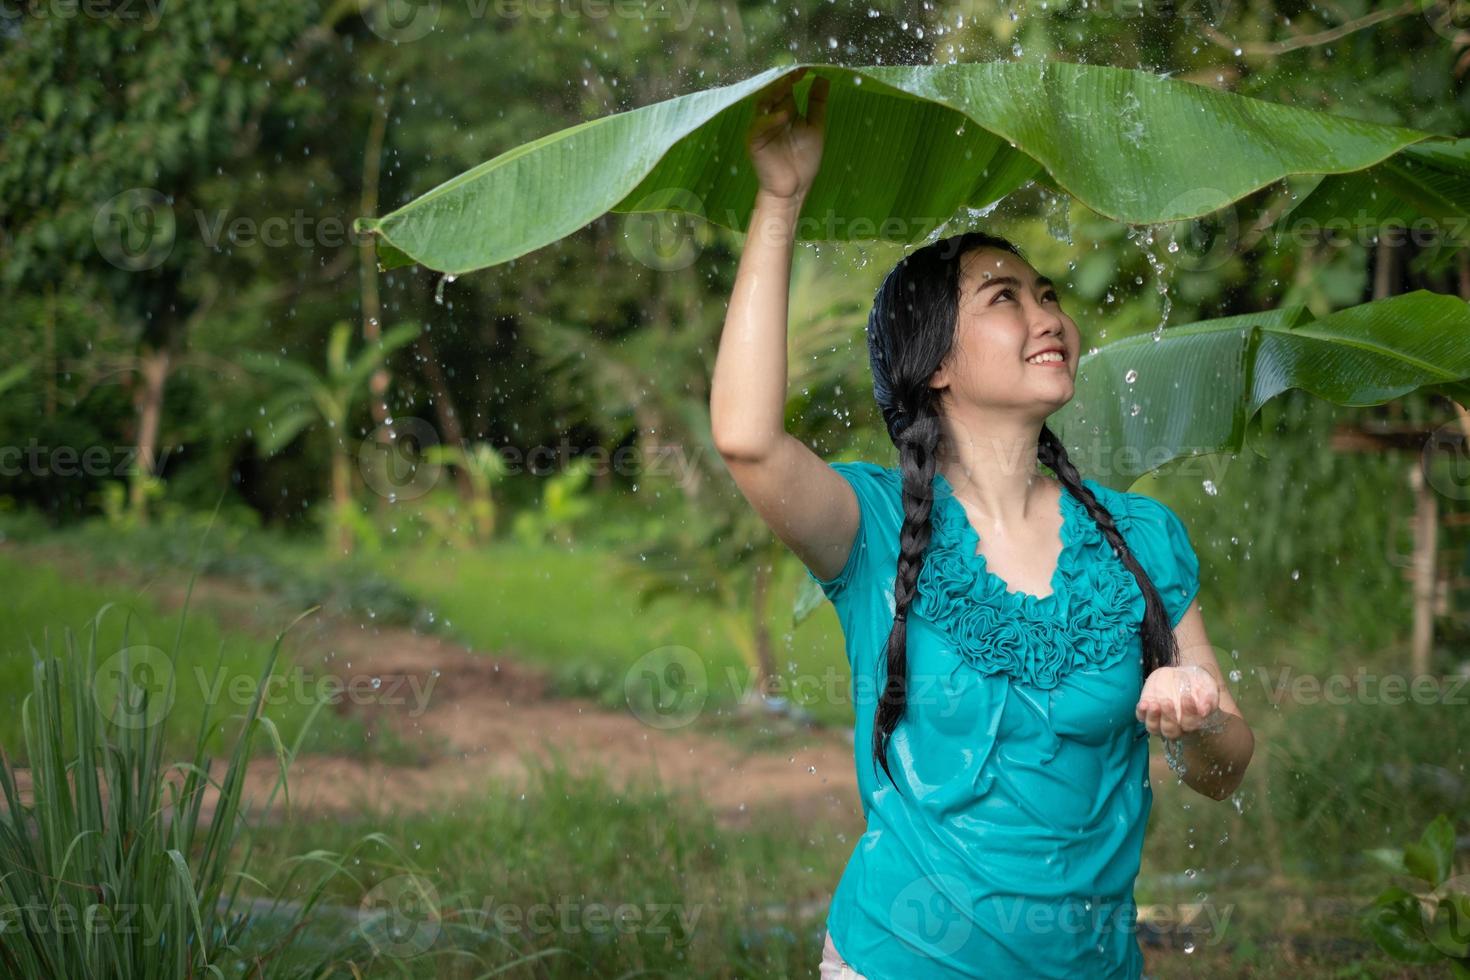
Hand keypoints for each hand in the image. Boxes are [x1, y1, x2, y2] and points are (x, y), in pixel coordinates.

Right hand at [745, 67, 829, 201]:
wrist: (795, 188)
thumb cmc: (804, 159)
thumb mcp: (815, 126)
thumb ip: (817, 103)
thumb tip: (823, 77)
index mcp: (785, 111)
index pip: (787, 88)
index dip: (795, 76)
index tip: (807, 65)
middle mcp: (771, 116)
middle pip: (773, 91)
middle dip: (784, 79)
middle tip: (795, 68)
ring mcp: (761, 127)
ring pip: (764, 104)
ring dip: (776, 93)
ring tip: (789, 83)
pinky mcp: (754, 141)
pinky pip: (760, 126)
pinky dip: (771, 120)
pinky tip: (784, 115)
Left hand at [1135, 665, 1223, 739]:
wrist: (1184, 675)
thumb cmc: (1199, 685)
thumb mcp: (1208, 688)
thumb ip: (1209, 699)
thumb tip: (1204, 711)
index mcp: (1192, 722)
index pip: (1189, 725)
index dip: (1188, 714)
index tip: (1187, 697)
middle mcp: (1175, 725)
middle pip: (1170, 732)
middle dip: (1168, 718)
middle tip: (1167, 701)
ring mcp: (1159, 718)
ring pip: (1153, 728)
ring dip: (1152, 718)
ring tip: (1153, 704)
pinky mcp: (1148, 709)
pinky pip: (1141, 717)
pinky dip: (1141, 712)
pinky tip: (1144, 703)